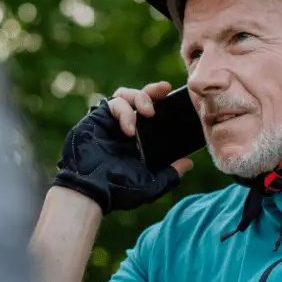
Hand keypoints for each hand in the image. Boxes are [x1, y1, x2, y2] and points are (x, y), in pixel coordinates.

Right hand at [52, 81, 194, 213]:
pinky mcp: (98, 118)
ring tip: (148, 112)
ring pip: (126, 95)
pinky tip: (128, 129)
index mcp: (141, 140)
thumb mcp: (152, 184)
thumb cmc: (119, 191)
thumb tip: (189, 163)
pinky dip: (124, 111)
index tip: (176, 95)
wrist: (92, 191)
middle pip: (141, 98)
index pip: (155, 114)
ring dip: (140, 97)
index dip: (165, 103)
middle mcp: (127, 128)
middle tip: (165, 90)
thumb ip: (170, 174)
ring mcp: (111, 122)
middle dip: (154, 91)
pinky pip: (113, 103)